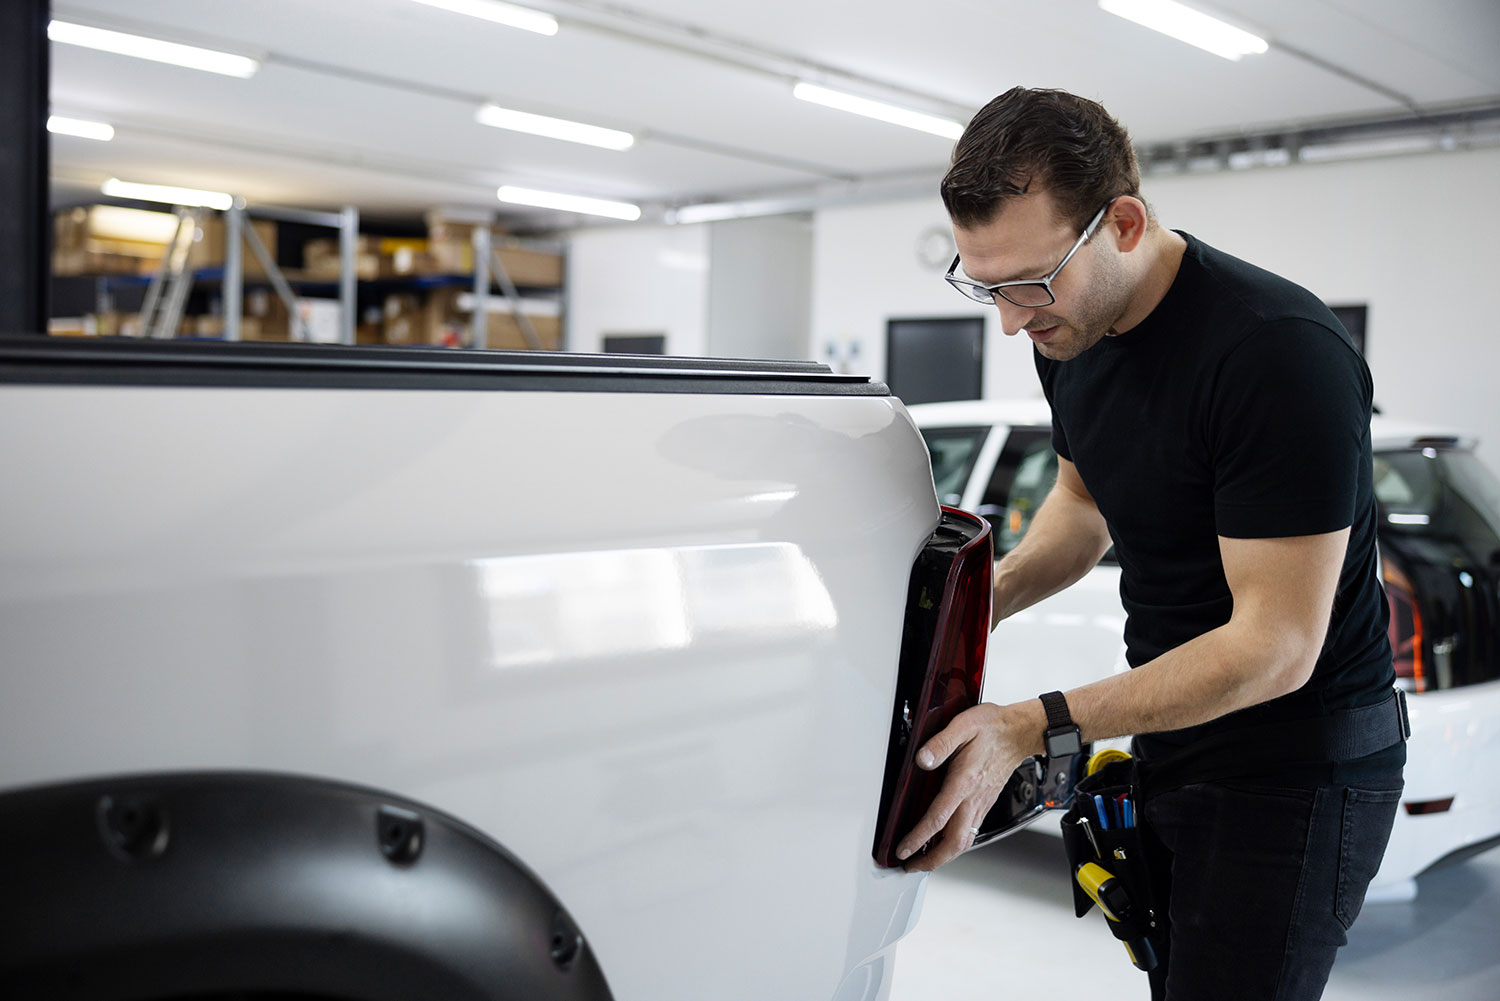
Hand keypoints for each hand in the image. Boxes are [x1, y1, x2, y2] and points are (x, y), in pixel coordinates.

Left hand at [897, 702, 1028, 871]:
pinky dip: (954, 845)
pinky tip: (943, 842)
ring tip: (924, 860)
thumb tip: (921, 759)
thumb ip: (940, 743)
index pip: (938, 818)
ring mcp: (981, 804)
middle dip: (931, 860)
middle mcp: (974, 798)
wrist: (1019, 732)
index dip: (918, 837)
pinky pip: (970, 833)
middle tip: (911, 865)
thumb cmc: (992, 728)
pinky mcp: (985, 804)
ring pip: (963, 842)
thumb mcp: (963, 725)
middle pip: (954, 843)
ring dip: (943, 856)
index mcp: (965, 781)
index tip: (904, 849)